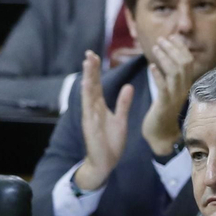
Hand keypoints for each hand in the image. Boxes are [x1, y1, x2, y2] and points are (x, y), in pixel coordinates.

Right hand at [74, 50, 133, 191]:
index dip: (95, 71)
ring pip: (88, 93)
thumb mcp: (120, 119)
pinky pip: (88, 109)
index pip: (97, 85)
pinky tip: (87, 85)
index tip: (95, 55)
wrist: (105, 163)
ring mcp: (90, 116)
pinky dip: (87, 96)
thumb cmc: (110, 142)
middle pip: (90, 85)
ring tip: (87, 63)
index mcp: (99, 107)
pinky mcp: (90, 125)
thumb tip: (128, 87)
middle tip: (89, 53)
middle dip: (90, 69)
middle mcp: (92, 109)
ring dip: (87, 78)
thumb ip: (123, 103)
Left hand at [140, 35, 197, 156]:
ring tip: (155, 49)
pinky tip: (151, 67)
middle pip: (184, 64)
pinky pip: (164, 88)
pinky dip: (158, 76)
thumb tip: (168, 56)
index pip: (188, 61)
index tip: (171, 36)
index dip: (180, 47)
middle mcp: (183, 89)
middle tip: (161, 40)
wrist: (161, 135)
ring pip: (175, 73)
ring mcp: (175, 97)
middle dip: (173, 49)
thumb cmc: (163, 111)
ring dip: (165, 58)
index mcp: (185, 85)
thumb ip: (170, 75)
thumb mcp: (170, 90)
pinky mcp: (165, 105)